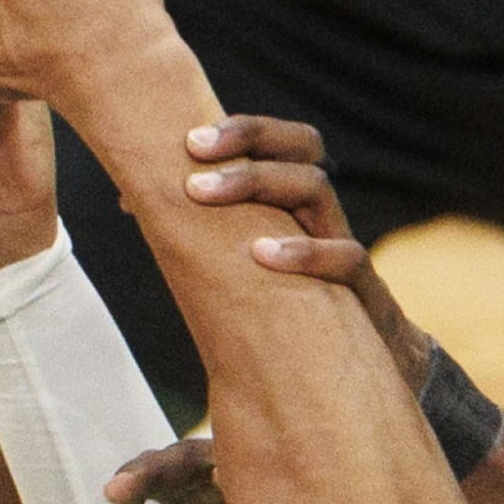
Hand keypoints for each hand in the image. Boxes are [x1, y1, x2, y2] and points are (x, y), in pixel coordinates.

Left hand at [179, 114, 437, 388]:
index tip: (188, 140)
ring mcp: (346, 251)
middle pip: (304, 149)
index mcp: (301, 206)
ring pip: (316, 189)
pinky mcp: (367, 295)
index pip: (289, 142)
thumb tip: (127, 201)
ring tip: (201, 194)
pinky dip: (304, 253)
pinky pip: (347, 258)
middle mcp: (326, 218)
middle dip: (246, 141)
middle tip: (191, 149)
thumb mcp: (255, 267)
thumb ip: (210, 232)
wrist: (376, 372)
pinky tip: (260, 255)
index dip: (245, 130)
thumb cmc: (298, 313)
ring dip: (257, 182)